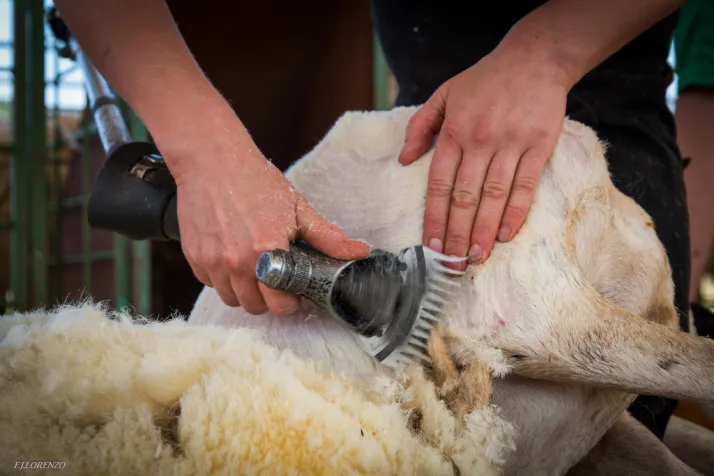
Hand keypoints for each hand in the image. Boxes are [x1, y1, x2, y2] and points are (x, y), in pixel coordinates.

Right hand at [163, 110, 369, 314]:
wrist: (212, 159)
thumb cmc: (255, 180)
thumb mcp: (298, 207)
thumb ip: (328, 236)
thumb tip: (360, 251)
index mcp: (267, 250)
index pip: (281, 305)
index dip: (292, 302)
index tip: (295, 291)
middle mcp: (237, 261)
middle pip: (255, 308)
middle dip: (269, 300)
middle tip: (277, 280)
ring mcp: (212, 261)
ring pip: (231, 299)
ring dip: (245, 292)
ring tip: (255, 269)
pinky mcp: (194, 256)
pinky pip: (210, 284)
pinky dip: (223, 278)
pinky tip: (233, 257)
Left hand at [398, 46, 570, 267]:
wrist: (534, 58)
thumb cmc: (485, 80)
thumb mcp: (444, 95)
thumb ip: (419, 127)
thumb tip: (403, 161)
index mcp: (454, 131)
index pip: (439, 184)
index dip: (434, 218)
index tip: (431, 246)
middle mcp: (480, 140)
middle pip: (464, 197)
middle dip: (456, 235)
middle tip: (452, 265)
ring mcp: (511, 143)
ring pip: (493, 196)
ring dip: (483, 231)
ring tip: (476, 258)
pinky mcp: (539, 145)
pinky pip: (526, 185)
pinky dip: (515, 212)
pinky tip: (505, 235)